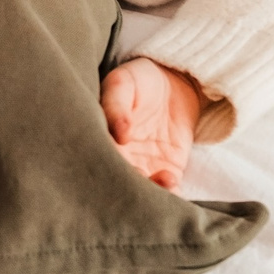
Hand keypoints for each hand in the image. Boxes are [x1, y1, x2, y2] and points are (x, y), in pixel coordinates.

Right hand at [100, 56, 200, 191]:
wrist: (175, 79)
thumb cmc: (140, 79)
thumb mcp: (123, 83)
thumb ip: (115, 105)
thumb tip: (120, 134)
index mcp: (102, 140)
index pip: (97, 163)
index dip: (104, 171)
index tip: (115, 167)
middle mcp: (120, 160)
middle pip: (117, 185)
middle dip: (127, 190)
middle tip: (140, 177)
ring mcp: (144, 168)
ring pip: (141, 193)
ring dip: (151, 194)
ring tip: (163, 178)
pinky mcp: (168, 172)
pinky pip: (167, 191)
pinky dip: (170, 195)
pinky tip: (172, 182)